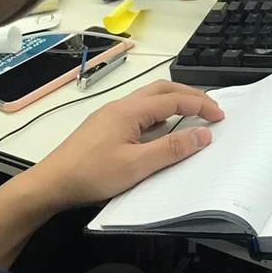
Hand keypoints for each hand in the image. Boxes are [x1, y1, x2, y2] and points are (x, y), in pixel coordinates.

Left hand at [25, 80, 223, 209]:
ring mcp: (110, 115)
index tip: (219, 116)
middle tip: (210, 108)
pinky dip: (158, 114)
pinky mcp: (104, 127)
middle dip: (189, 95)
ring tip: (191, 114)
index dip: (200, 105)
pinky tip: (161, 130)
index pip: (173, 99)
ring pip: (148, 99)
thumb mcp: (137, 165)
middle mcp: (120, 106)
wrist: (52, 183)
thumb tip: (203, 134)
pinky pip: (138, 112)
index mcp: (130, 110)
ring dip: (173, 102)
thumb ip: (171, 149)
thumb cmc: (91, 174)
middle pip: (161, 89)